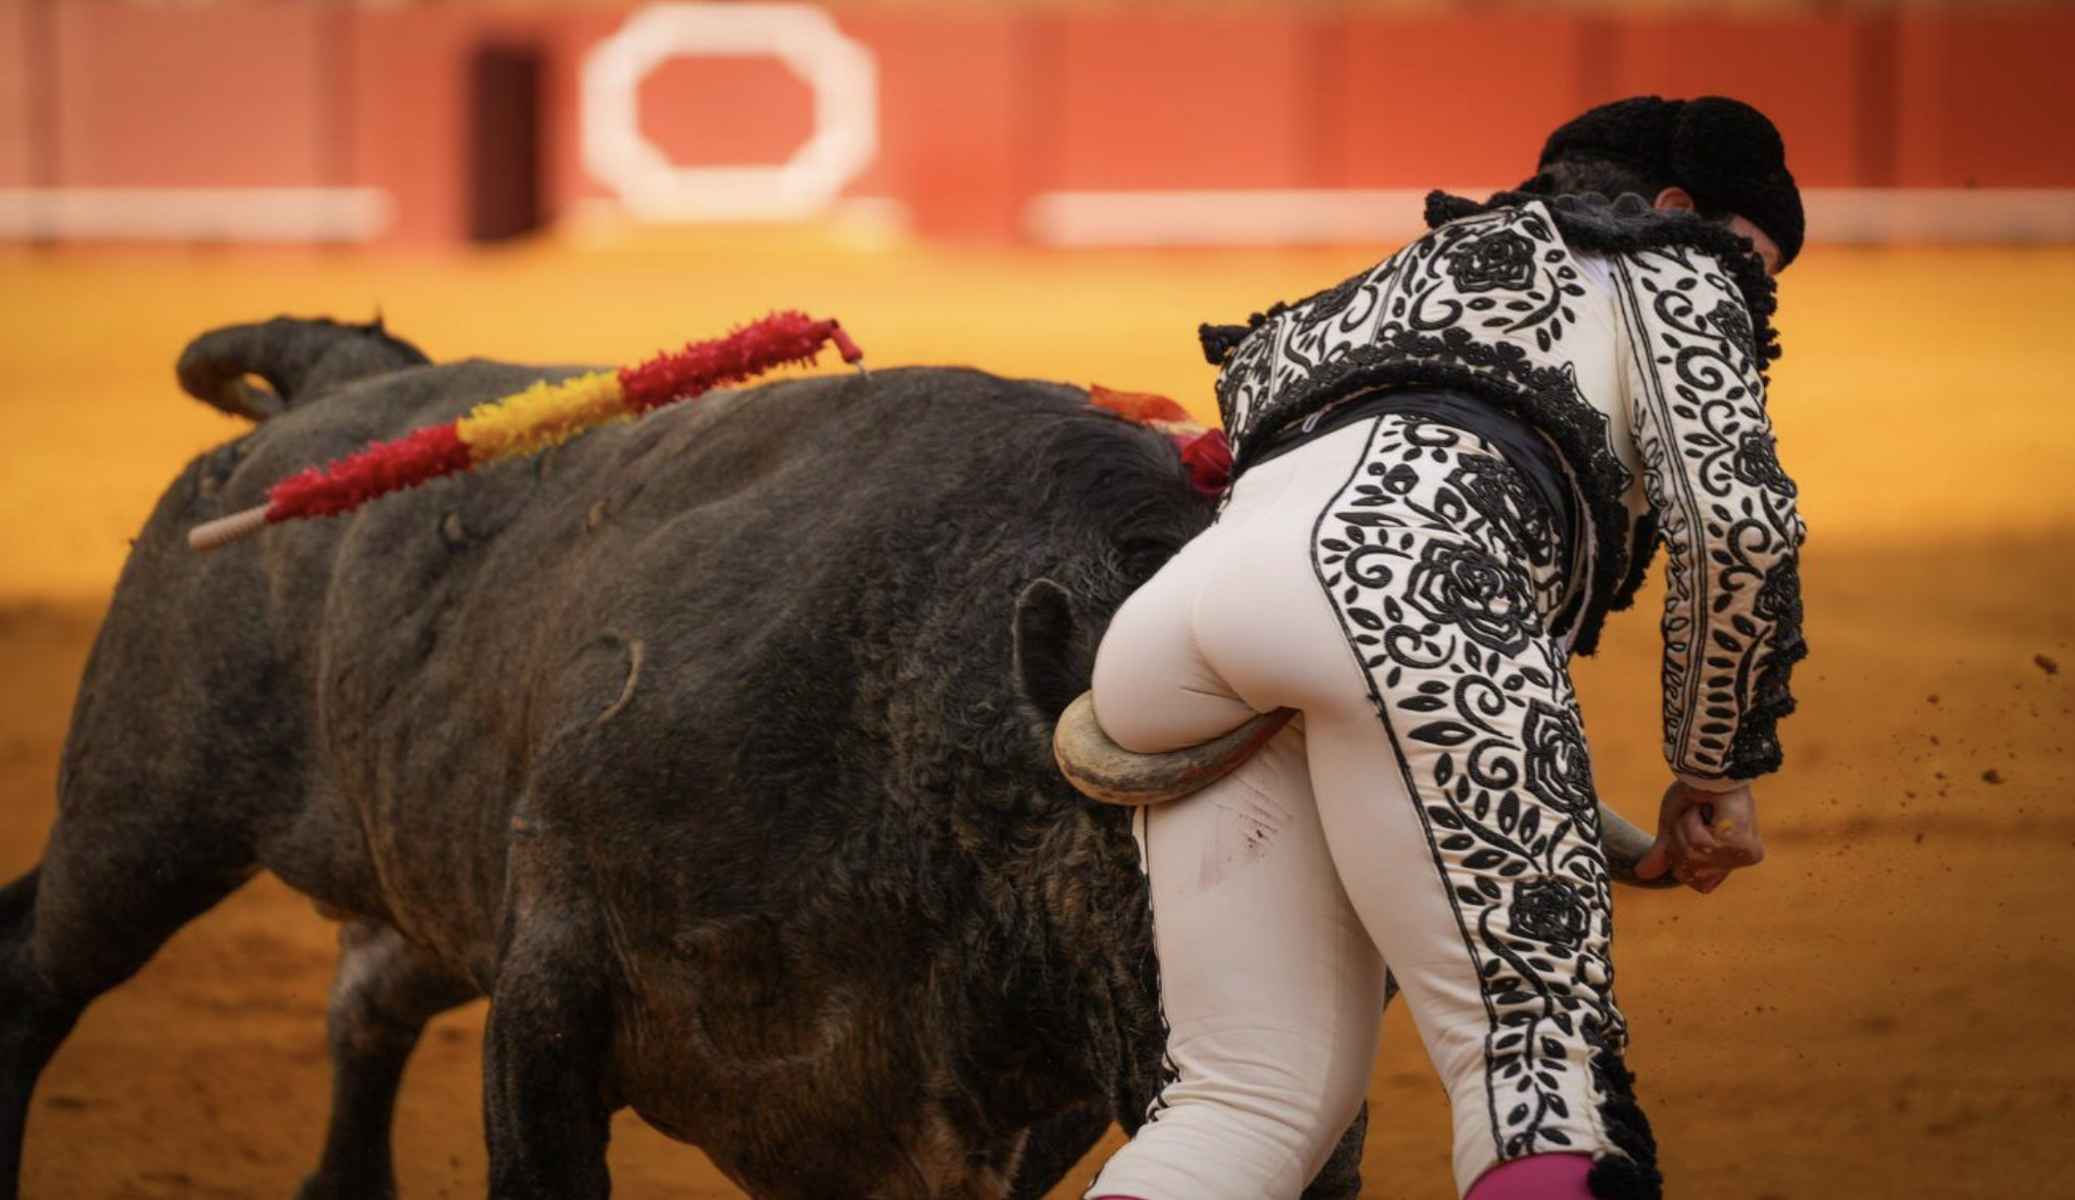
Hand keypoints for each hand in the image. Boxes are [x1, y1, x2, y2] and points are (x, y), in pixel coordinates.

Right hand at [1633, 781, 1763, 893]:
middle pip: (1690, 874)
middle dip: (1679, 841)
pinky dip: (1693, 822)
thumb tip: (1641, 874)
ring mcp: (1744, 856)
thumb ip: (1665, 852)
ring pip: (1693, 857)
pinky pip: (1701, 844)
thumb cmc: (1695, 792)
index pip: (1696, 883)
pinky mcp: (1743, 847)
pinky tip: (1710, 810)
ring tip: (1701, 810)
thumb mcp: (1673, 825)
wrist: (1708, 770)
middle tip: (1693, 816)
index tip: (1687, 830)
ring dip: (1686, 828)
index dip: (1680, 859)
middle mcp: (1740, 861)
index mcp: (1729, 860)